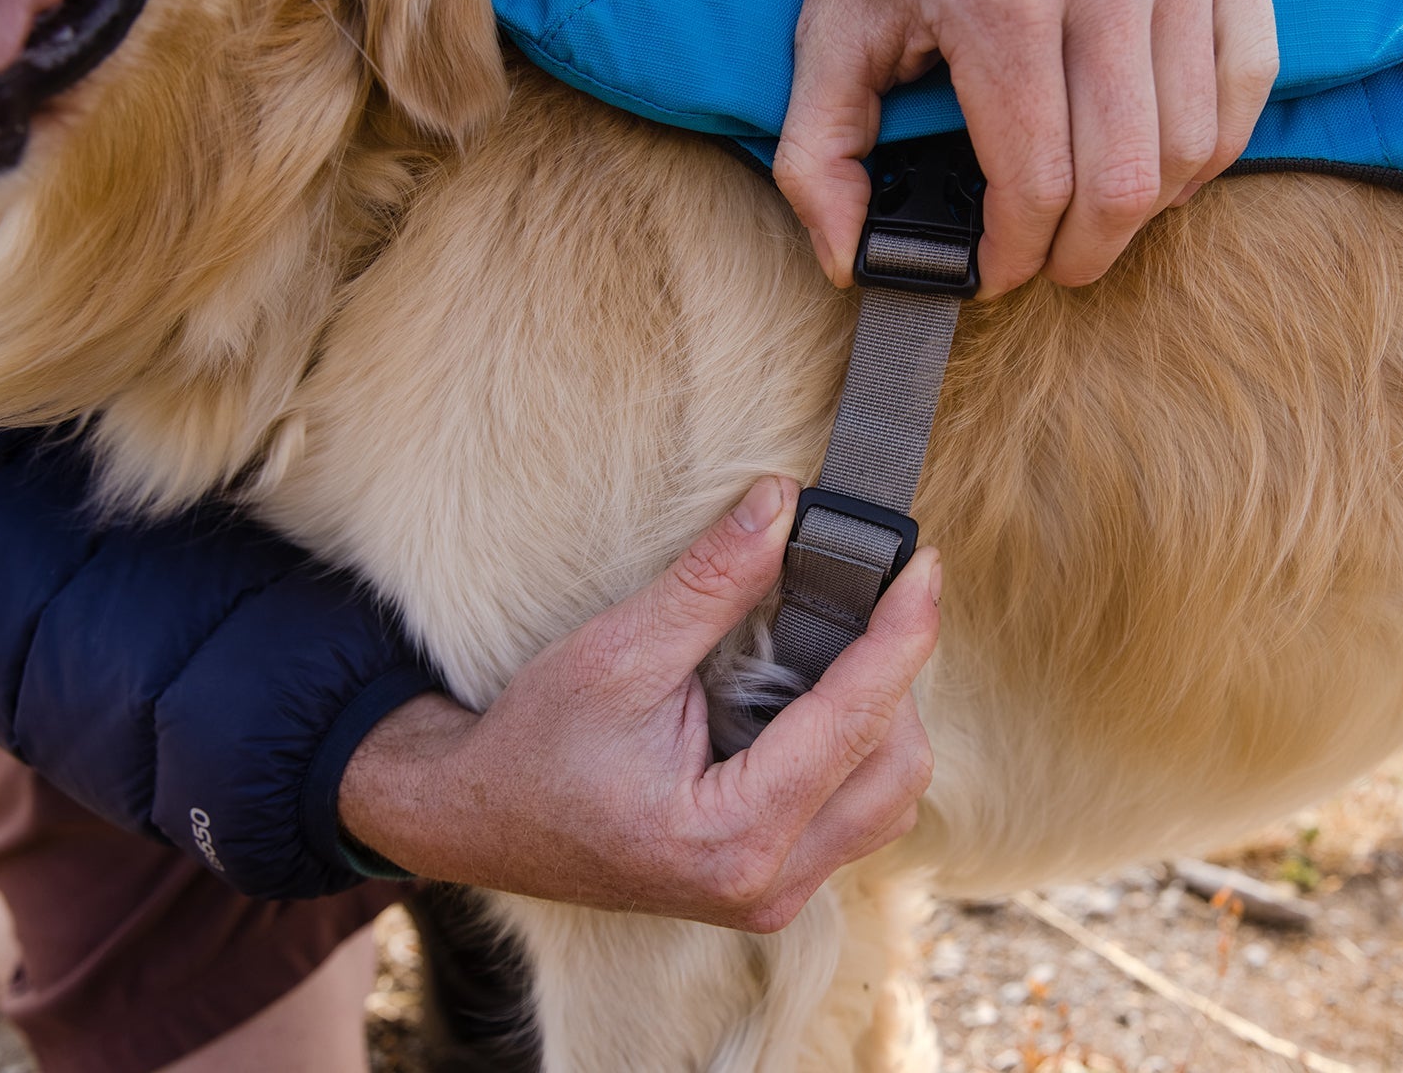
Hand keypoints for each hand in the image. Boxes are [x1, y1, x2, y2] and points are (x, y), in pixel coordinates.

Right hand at [338, 476, 940, 931]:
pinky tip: (810, 703)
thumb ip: (713, 581)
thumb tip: (785, 504)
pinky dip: (855, 753)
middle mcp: (766, 885)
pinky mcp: (772, 889)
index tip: (922, 565)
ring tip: (826, 653)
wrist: (480, 823)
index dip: (901, 634)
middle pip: (895, 768)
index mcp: (728, 836)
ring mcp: (772, 897)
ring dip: (880, 719)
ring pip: (889, 800)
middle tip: (865, 601)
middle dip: (893, 679)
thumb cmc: (536, 744)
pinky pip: (856, 817)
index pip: (855, 722)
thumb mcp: (619, 650)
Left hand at [774, 0, 1277, 297]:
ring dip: (1147, 209)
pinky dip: (1212, 145)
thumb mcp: (840, 26)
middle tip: (1048, 262)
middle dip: (1083, 250)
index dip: (1015, 252)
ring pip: (1192, 142)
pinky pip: (1245, 78)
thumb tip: (848, 258)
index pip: (1037, 181)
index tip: (992, 269)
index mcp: (1004, 7)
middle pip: (1124, 179)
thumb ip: (822, 149)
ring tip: (1096, 219)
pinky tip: (1162, 167)